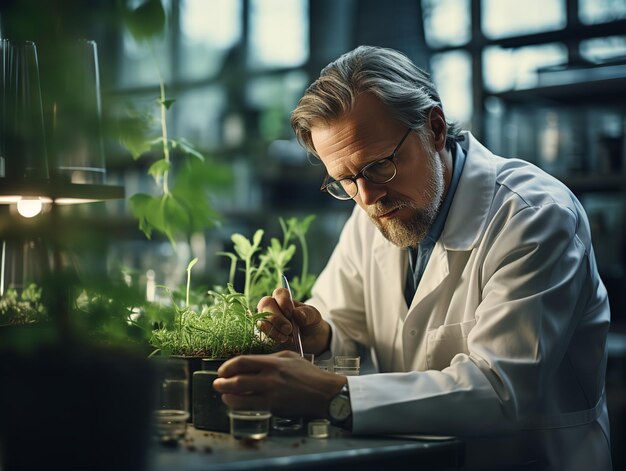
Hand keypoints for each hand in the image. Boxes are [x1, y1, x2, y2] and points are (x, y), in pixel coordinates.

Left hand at [213, 351, 345, 418]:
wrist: (325, 393)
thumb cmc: (309, 374)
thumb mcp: (290, 357)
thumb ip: (271, 358)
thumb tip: (252, 362)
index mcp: (273, 362)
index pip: (243, 362)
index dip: (228, 366)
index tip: (222, 370)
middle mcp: (270, 377)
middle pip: (237, 379)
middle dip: (222, 382)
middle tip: (217, 383)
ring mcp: (271, 393)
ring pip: (240, 395)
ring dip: (227, 395)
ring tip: (223, 394)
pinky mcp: (273, 407)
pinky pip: (250, 406)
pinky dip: (239, 404)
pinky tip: (236, 403)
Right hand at [257, 288, 330, 354]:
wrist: (312, 340)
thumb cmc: (310, 323)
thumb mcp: (314, 316)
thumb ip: (307, 314)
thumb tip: (296, 313)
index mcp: (284, 299)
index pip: (278, 293)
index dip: (283, 301)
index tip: (291, 312)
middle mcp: (273, 307)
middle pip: (265, 304)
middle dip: (276, 317)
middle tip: (288, 328)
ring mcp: (267, 320)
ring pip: (262, 320)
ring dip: (274, 329)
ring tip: (287, 337)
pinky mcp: (266, 333)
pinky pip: (263, 333)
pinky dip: (273, 337)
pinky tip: (284, 340)